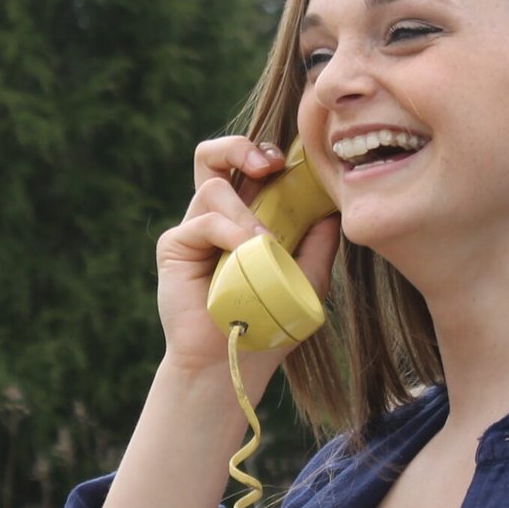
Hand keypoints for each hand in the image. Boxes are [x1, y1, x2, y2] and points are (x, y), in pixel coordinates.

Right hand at [157, 136, 341, 381]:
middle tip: (268, 165)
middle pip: (215, 156)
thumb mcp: (307, 279)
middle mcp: (218, 218)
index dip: (264, 154)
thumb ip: (319, 243)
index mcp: (246, 218)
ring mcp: (194, 230)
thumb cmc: (269, 324)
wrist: (232, 360)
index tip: (288, 165)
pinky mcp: (175, 246)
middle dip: (240, 147)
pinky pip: (203, 220)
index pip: (248, 168)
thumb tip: (333, 205)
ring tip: (263, 245)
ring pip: (215, 187)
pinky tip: (245, 255)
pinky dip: (229, 232)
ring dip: (245, 211)